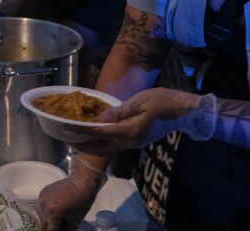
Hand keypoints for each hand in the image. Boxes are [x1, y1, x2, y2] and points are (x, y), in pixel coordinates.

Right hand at [38, 156, 105, 230]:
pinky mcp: (41, 193)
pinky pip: (41, 207)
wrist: (81, 181)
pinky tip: (54, 211)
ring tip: (56, 220)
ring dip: (47, 221)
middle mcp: (44, 205)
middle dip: (50, 229)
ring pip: (41, 216)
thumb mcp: (75, 222)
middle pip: (44, 225)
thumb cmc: (82, 202)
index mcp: (53, 213)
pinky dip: (46, 211)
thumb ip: (65, 230)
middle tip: (57, 228)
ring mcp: (41, 198)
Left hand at [75, 88, 214, 155]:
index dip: (82, 130)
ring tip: (76, 140)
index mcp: (130, 131)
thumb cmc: (163, 101)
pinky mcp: (136, 141)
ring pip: (107, 149)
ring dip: (91, 146)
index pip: (100, 132)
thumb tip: (100, 119)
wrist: (183, 112)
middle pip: (101, 146)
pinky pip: (114, 146)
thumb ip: (120, 111)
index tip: (66, 127)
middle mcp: (130, 141)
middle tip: (66, 138)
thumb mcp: (141, 101)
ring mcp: (134, 143)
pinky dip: (101, 143)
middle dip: (83, 143)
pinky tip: (95, 137)